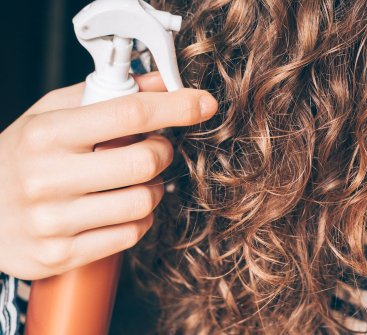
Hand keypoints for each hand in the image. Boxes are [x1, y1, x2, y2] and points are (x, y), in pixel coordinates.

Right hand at [0, 72, 217, 279]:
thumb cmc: (19, 157)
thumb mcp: (49, 115)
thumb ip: (103, 95)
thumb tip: (158, 82)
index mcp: (47, 133)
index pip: (128, 114)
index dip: (175, 107)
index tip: (202, 104)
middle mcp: (47, 177)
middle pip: (144, 162)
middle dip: (162, 152)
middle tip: (154, 149)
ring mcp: (53, 221)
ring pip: (143, 202)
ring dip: (154, 189)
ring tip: (135, 182)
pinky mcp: (61, 254)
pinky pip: (130, 234)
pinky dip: (139, 219)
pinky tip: (122, 208)